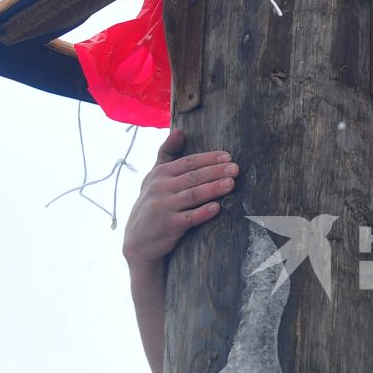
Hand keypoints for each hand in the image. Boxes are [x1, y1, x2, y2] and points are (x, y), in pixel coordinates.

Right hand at [122, 128, 237, 268]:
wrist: (137, 241)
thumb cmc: (153, 205)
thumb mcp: (154, 178)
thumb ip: (167, 154)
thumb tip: (180, 131)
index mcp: (160, 173)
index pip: (188, 162)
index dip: (209, 158)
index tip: (228, 157)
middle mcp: (160, 187)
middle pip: (192, 176)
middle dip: (215, 171)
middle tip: (235, 168)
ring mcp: (163, 206)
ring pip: (192, 195)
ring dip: (213, 188)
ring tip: (231, 183)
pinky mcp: (167, 225)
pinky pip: (188, 218)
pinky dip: (202, 212)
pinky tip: (217, 208)